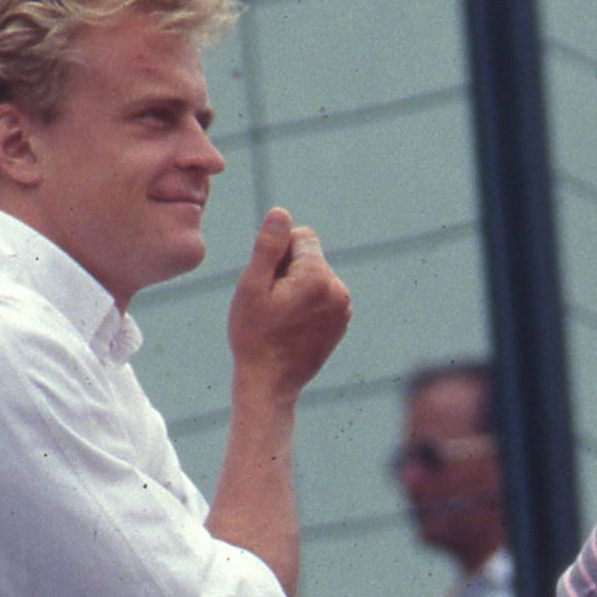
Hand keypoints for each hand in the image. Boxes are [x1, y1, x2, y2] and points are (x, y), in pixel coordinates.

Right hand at [226, 206, 349, 398]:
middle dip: (289, 270)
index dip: (279, 252)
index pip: (302, 235)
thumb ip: (269, 247)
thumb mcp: (252, 286)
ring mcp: (344, 308)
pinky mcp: (342, 323)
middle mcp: (339, 289)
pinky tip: (291, 326)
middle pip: (311, 256)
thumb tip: (281, 213)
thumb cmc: (254, 335)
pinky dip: (307, 304)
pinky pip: (322, 296)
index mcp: (318, 276)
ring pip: (315, 277)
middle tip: (271, 302)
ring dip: (297, 287)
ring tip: (281, 316)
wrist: (270, 383)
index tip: (267, 281)